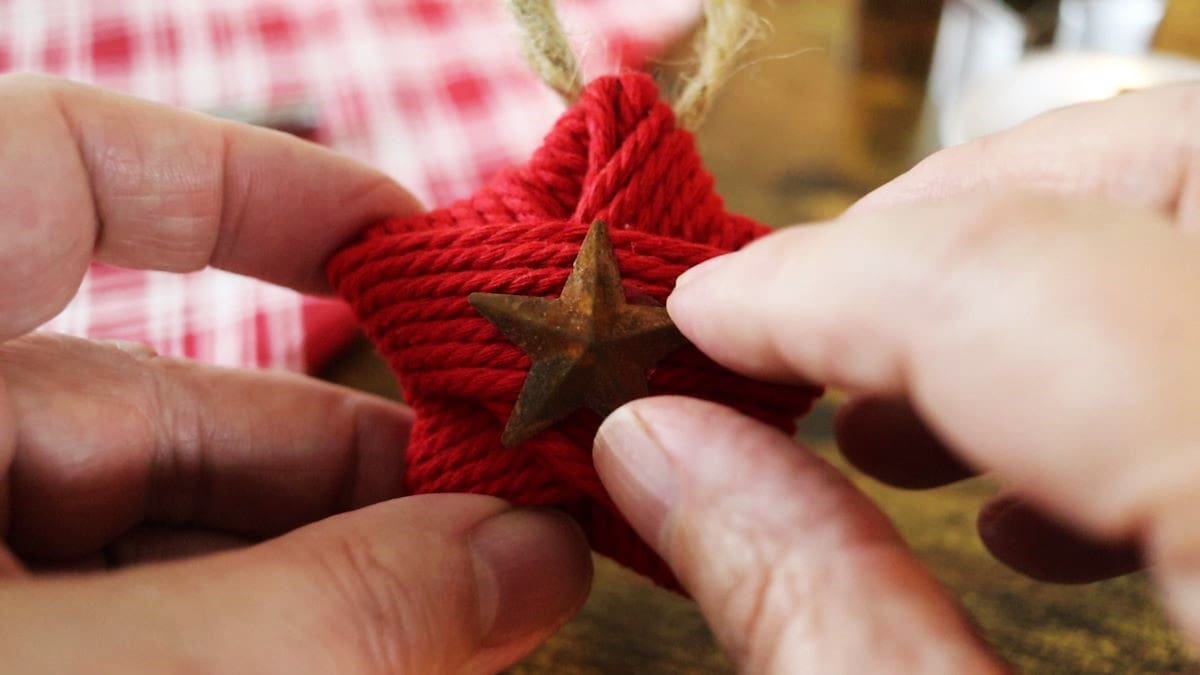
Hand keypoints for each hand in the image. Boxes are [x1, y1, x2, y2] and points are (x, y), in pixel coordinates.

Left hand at [0, 75, 590, 673]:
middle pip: (161, 404)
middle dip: (353, 469)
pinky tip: (370, 664)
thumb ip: (323, 604)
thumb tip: (542, 556)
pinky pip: (126, 620)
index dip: (247, 188)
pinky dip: (249, 642)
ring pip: (161, 532)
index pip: (58, 171)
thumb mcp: (103, 669)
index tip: (407, 251)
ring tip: (475, 621)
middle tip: (517, 530)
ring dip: (326, 578)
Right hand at [595, 83, 1199, 671]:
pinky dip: (1134, 351)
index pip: (1023, 278)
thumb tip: (659, 451)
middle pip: (1176, 169)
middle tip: (803, 319)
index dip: (826, 283)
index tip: (698, 319)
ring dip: (1037, 279)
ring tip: (894, 426)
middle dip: (957, 219)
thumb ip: (822, 622)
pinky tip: (1046, 500)